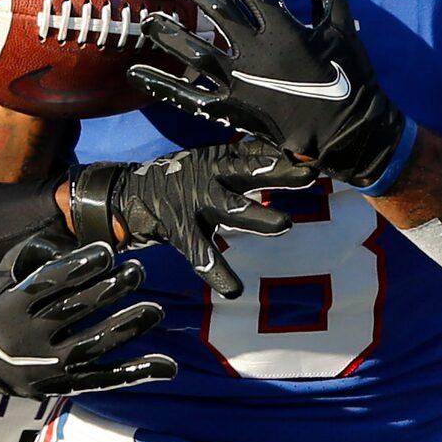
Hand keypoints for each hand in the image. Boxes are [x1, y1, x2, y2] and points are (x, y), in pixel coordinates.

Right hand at [0, 236, 176, 397]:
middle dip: (108, 291)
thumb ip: (37, 254)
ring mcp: (49, 367)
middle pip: (73, 312)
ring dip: (126, 327)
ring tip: (154, 310)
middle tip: (136, 271)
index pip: (46, 285)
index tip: (107, 252)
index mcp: (11, 307)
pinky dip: (137, 373)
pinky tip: (167, 365)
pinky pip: (106, 380)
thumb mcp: (7, 274)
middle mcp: (28, 340)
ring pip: (92, 346)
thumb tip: (74, 243)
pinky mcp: (67, 386)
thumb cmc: (8, 305)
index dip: (77, 268)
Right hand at [70, 138, 303, 298]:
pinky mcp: (179, 228)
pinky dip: (218, 273)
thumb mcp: (210, 163)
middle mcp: (209, 176)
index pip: (257, 151)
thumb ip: (243, 163)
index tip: (314, 153)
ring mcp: (194, 202)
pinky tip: (234, 289)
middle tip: (307, 176)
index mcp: (219, 159)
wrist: (126, 195)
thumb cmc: (177, 180)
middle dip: (278, 173)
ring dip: (258, 215)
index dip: (285, 153)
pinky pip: (201, 253)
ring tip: (283, 223)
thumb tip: (288, 156)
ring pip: (231, 208)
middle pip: (249, 172)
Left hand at [128, 0, 409, 189]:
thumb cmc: (349, 75)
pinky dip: (161, 85)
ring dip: (169, 32)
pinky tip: (137, 73)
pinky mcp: (230, 108)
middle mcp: (254, 50)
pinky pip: (189, 96)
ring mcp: (239, 80)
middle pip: (216, 11)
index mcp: (282, 27)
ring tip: (150, 19)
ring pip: (194, 50)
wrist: (347, 130)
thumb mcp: (341, 24)